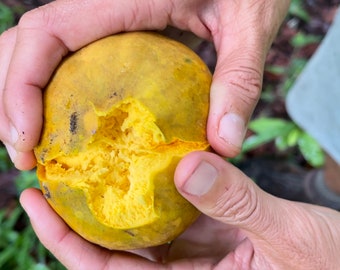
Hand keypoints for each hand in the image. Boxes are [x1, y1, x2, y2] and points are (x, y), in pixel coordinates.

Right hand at [0, 0, 289, 169]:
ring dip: (24, 96)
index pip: (47, 32)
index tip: (24, 140)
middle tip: (26, 155)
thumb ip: (239, 81)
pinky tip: (68, 124)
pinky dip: (54, 92)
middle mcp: (103, 3)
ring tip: (36, 146)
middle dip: (11, 98)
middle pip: (28, 43)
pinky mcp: (116, 28)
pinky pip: (70, 58)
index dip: (19, 86)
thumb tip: (224, 145)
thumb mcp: (249, 25)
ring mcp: (105, 15)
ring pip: (41, 50)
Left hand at [20, 151, 339, 268]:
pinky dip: (151, 188)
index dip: (68, 244)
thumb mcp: (286, 236)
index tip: (38, 203)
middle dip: (76, 217)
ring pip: (139, 229)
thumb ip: (238, 203)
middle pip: (113, 251)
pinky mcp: (209, 232)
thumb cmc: (328, 264)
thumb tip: (189, 166)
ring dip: (112, 199)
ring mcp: (195, 253)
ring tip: (86, 162)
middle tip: (51, 174)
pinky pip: (169, 211)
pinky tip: (139, 162)